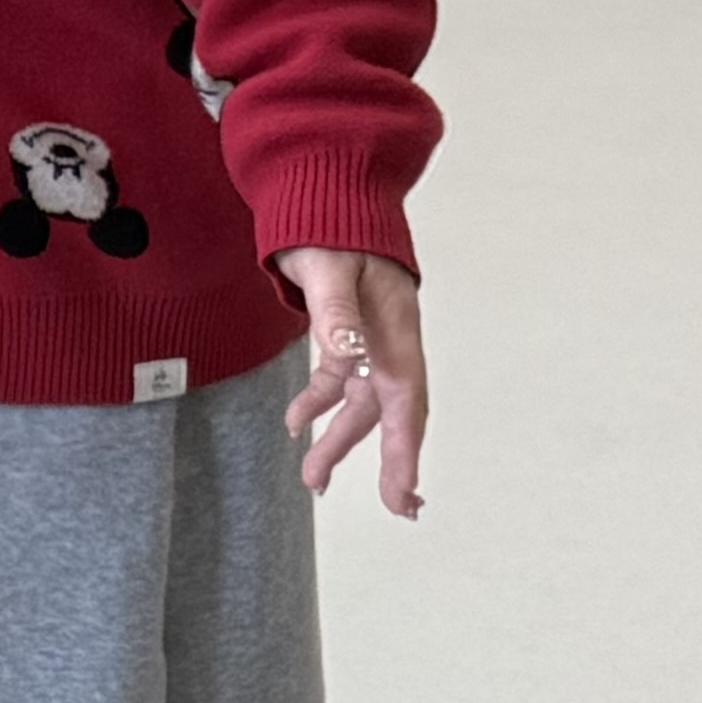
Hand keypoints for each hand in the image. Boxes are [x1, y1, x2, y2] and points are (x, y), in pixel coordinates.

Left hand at [273, 246, 426, 517]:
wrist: (330, 195)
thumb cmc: (334, 229)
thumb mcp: (331, 267)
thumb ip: (336, 312)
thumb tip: (348, 353)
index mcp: (394, 329)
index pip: (404, 402)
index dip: (405, 451)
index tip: (405, 496)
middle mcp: (388, 340)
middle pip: (386, 411)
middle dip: (381, 460)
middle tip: (391, 507)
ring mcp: (371, 339)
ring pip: (359, 402)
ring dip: (338, 438)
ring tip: (313, 479)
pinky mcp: (350, 334)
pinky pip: (340, 380)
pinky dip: (320, 403)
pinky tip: (296, 424)